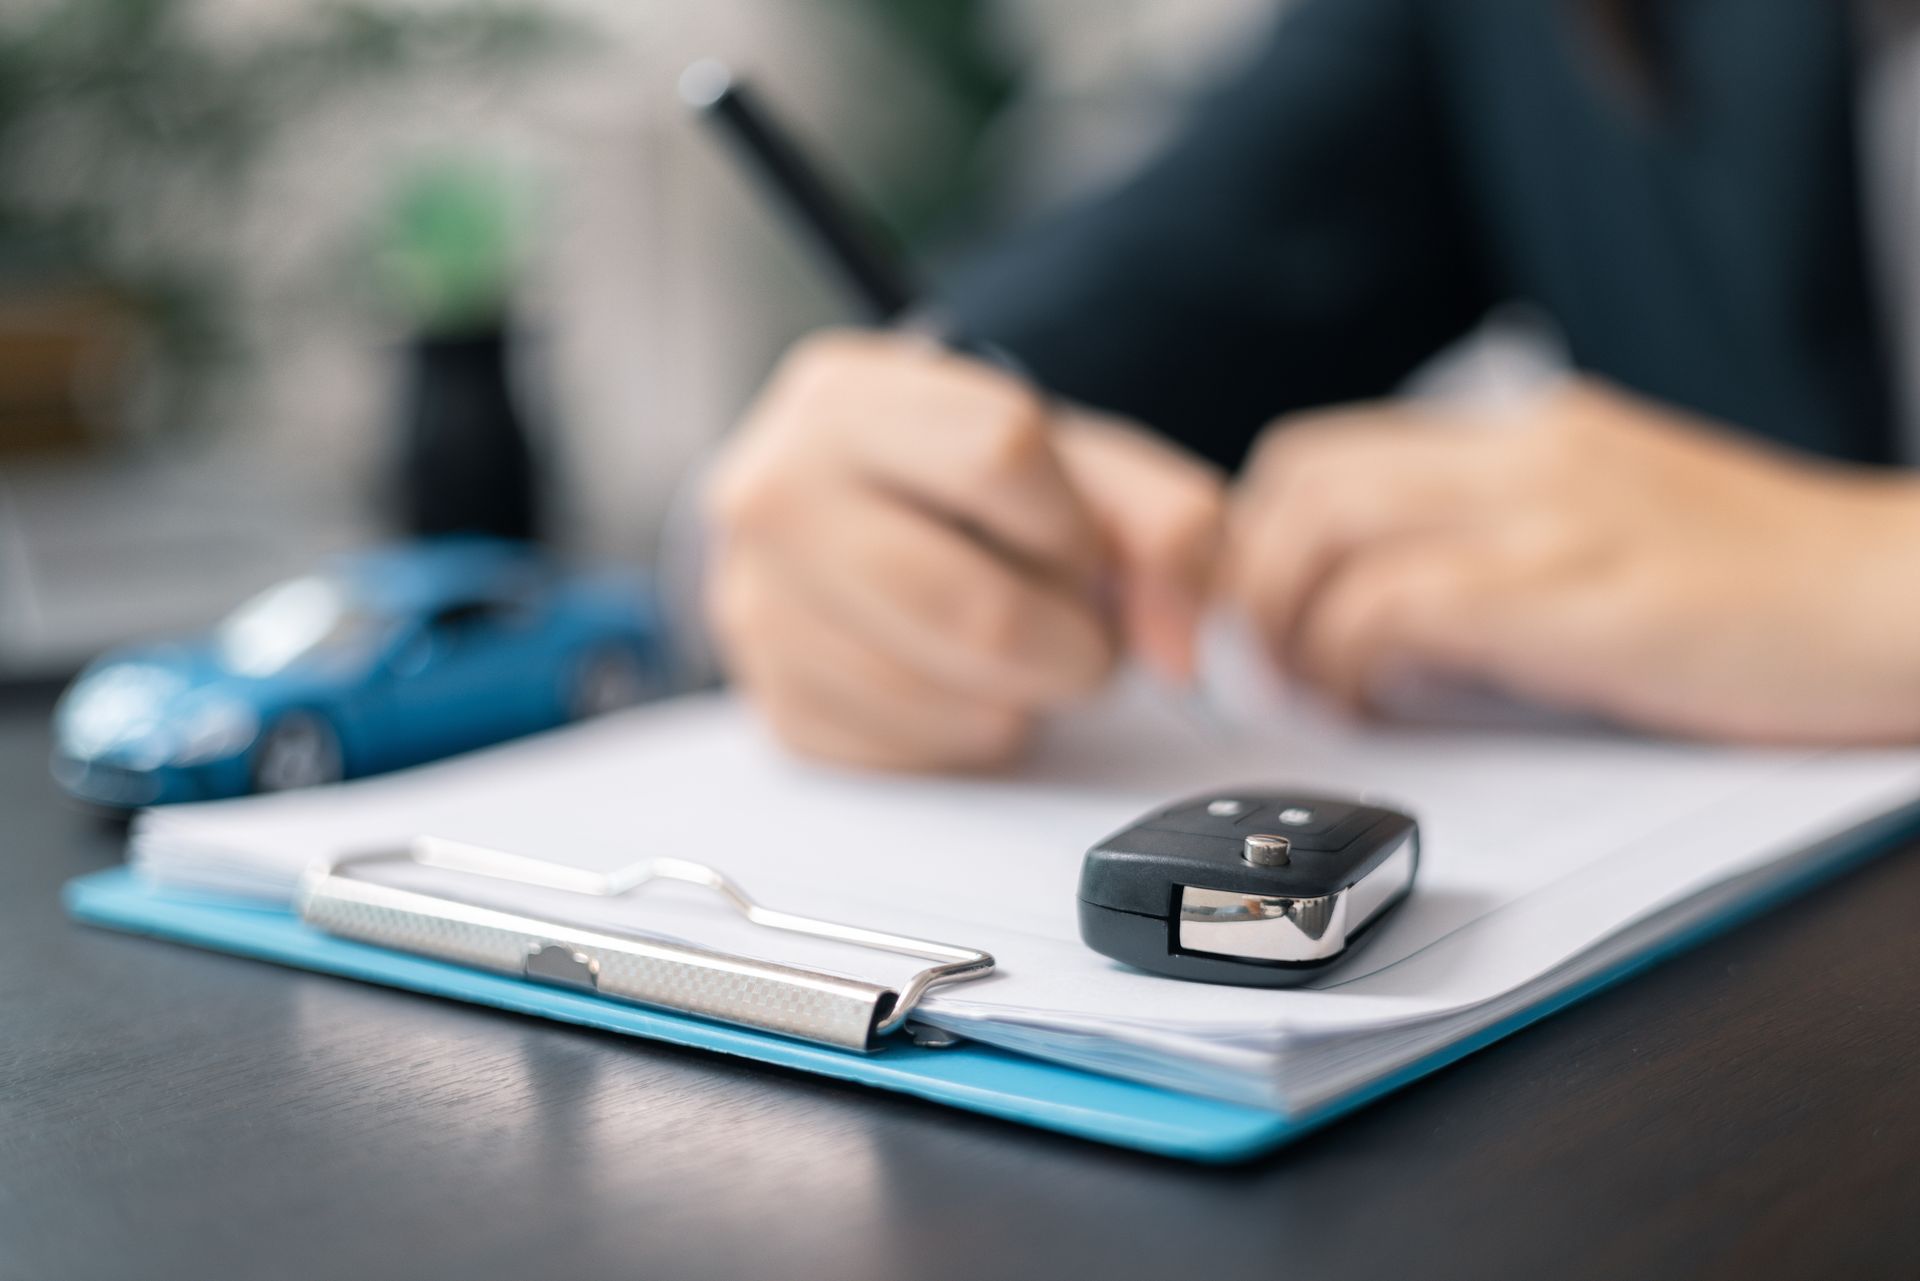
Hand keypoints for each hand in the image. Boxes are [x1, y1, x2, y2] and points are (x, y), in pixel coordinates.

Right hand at [706, 331, 1223, 769]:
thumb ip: (1166, 524)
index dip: (1073, 523)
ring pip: (949, 701)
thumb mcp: (1078, 463)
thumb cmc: (971, 490)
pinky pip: (914, 757)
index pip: (1002, 454)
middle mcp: (774, 494)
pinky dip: (967, 735)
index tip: (1074, 545)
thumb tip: (1182, 646)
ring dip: (1021, 697)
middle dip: (1069, 643)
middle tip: (1074, 631)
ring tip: (1012, 650)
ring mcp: (757, 608)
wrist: (862, 525)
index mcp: (847, 398)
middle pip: (977, 609)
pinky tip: (958, 683)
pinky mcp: (776, 707)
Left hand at [1224, 378, 1919, 743]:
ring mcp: (1551, 515)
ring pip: (1328, 530)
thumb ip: (1510, 547)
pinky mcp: (1579, 594)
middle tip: (1266, 663)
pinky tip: (1382, 704)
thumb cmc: (1777, 592)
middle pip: (1300, 477)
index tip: (1262, 616)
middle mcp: (1525, 454)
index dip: (1260, 536)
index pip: (1327, 450)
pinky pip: (1398, 605)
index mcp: (1531, 436)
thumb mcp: (1620, 531)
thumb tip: (1394, 616)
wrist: (1913, 600)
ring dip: (1290, 622)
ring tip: (1316, 692)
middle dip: (1251, 577)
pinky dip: (1355, 660)